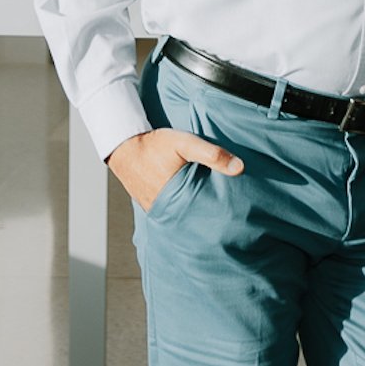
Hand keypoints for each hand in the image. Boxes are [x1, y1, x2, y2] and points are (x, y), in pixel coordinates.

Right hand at [106, 128, 243, 212]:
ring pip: (181, 218)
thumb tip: (239, 168)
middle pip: (194, 220)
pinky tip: (192, 208)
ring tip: (213, 216)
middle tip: (229, 221)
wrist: (124, 147)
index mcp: (176, 199)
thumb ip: (211, 154)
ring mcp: (156, 211)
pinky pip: (170, 213)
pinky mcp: (151, 207)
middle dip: (209, 221)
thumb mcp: (185, 144)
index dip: (220, 217)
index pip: (205, 216)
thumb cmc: (155, 145)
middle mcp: (165, 210)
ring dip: (194, 216)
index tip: (236, 217)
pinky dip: (181, 211)